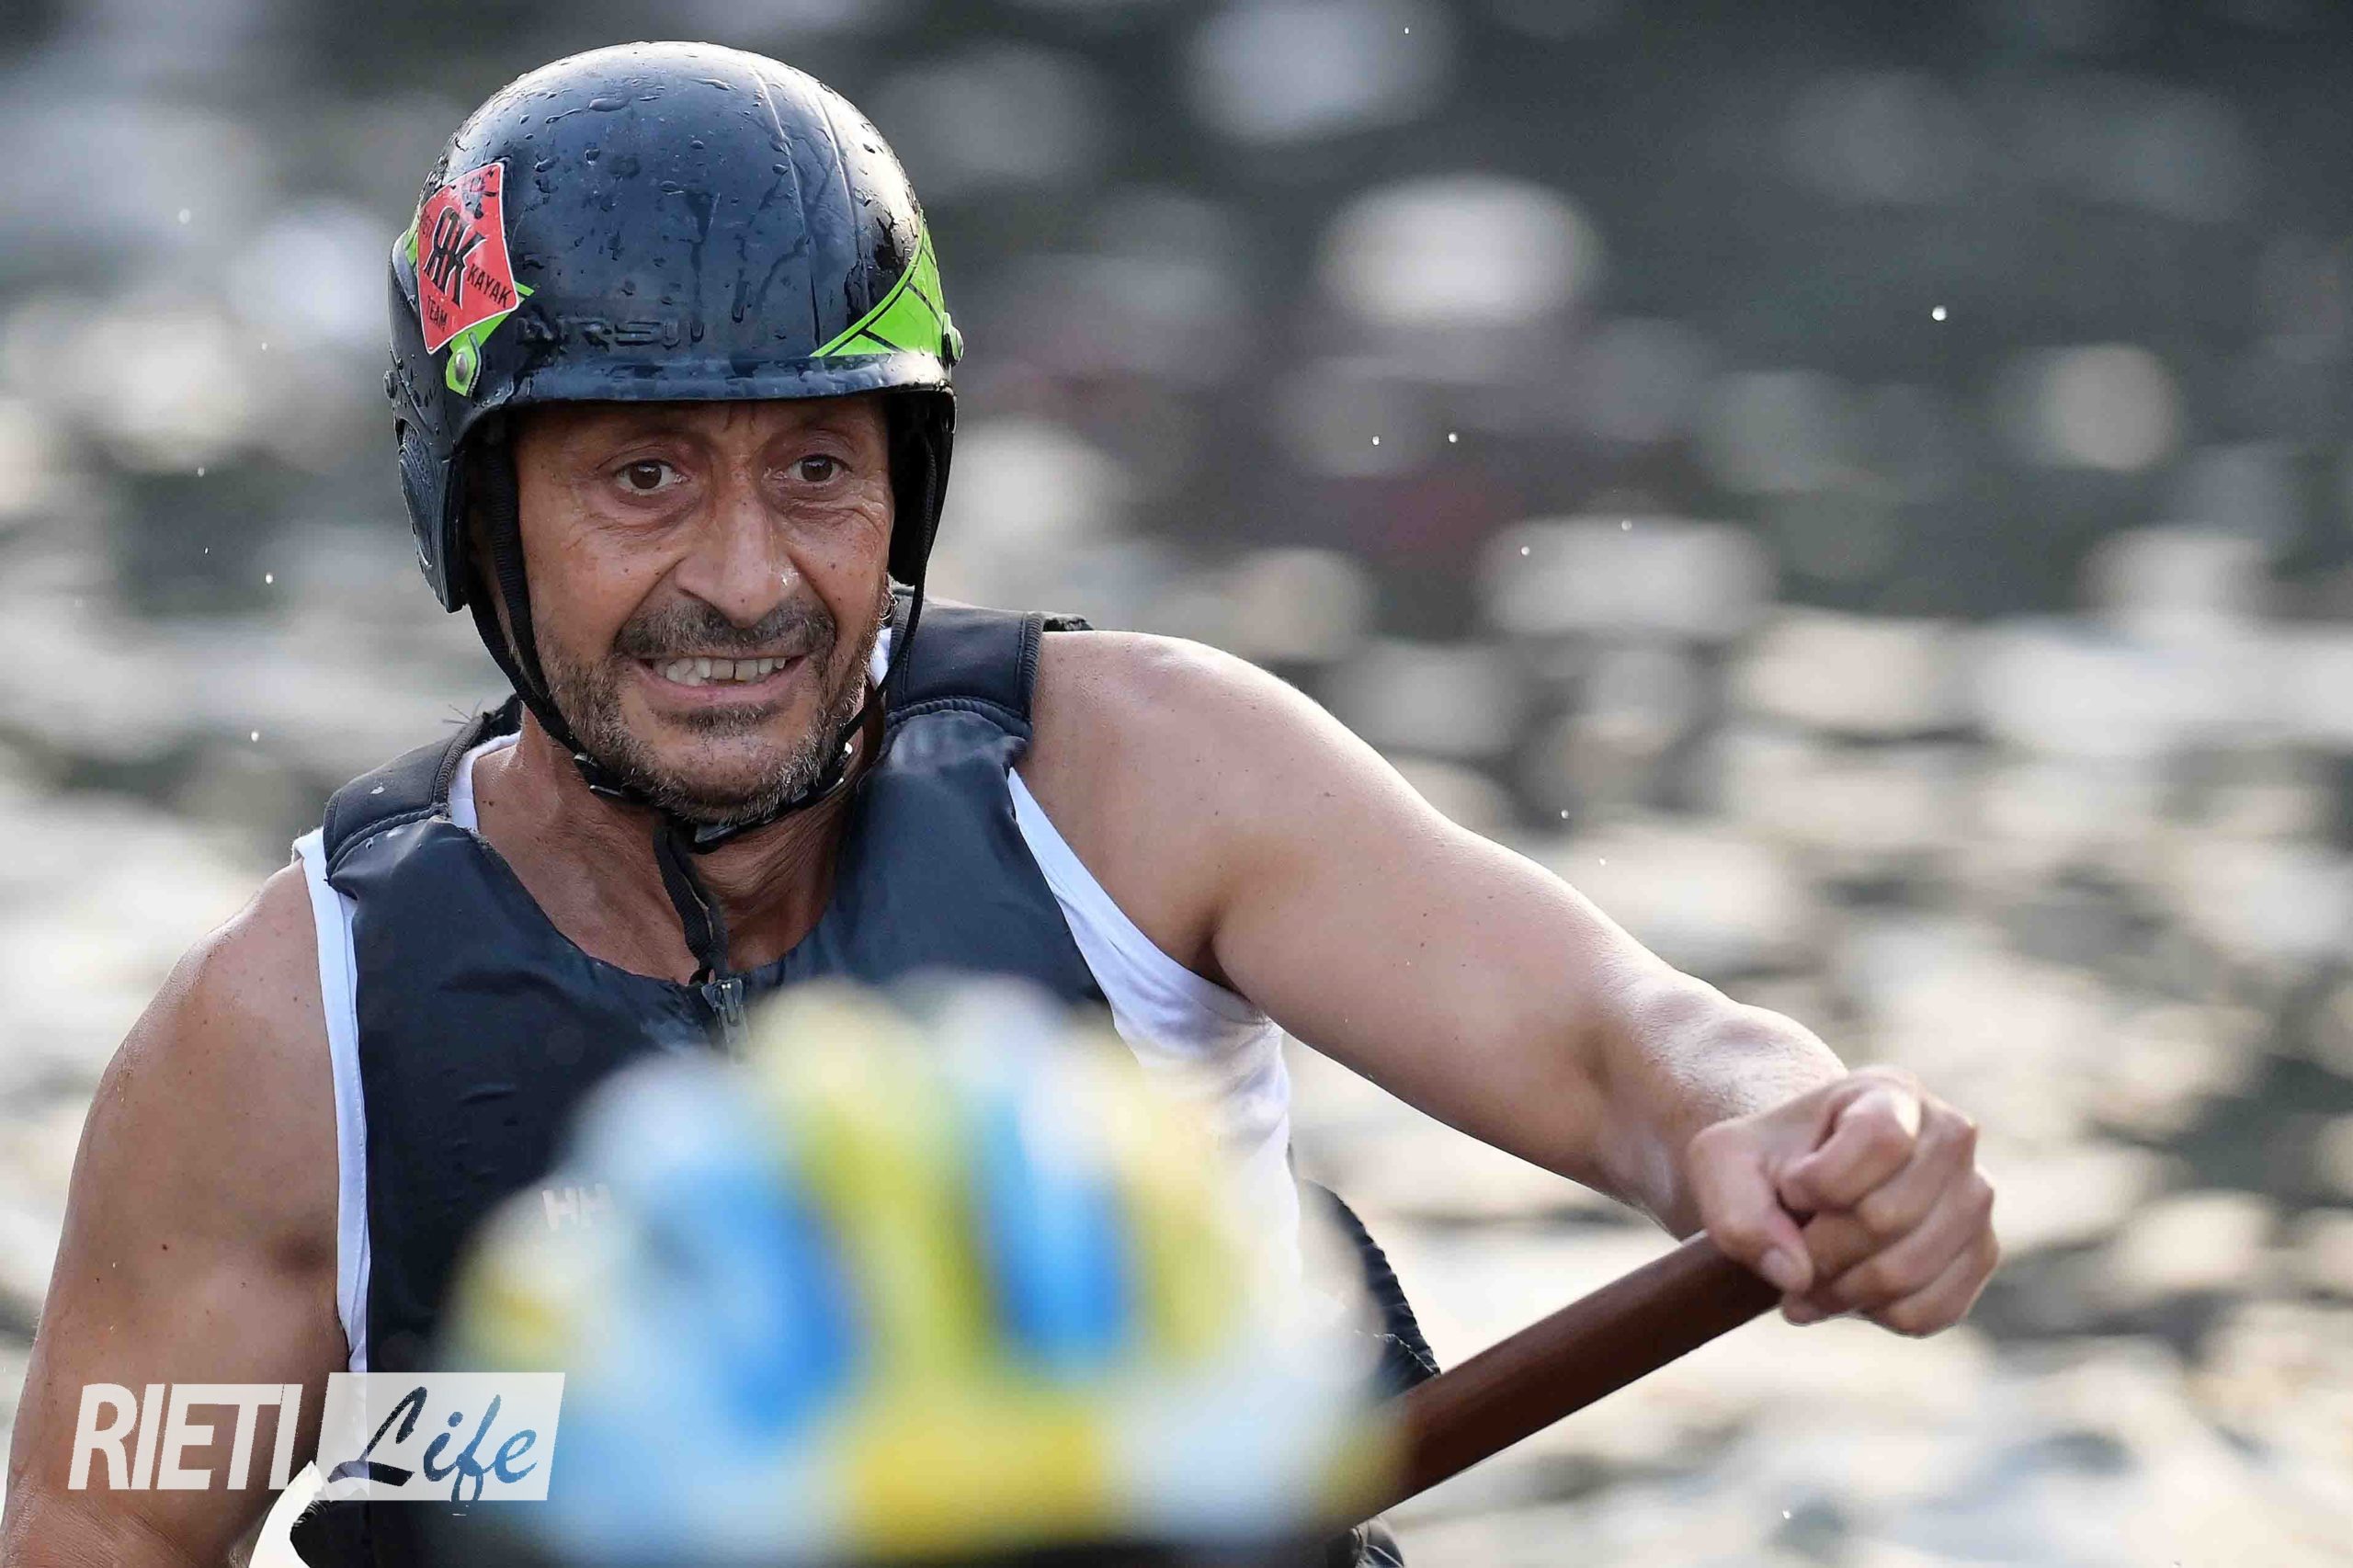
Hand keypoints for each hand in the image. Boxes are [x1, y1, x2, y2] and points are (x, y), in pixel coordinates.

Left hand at [1685, 1066, 1998, 1336]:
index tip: (1790, 1187)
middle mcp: (1950, 1135)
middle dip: (1819, 1252)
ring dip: (1840, 1292)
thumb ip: (1736, 1212)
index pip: (1880, 1141)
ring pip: (1908, 1270)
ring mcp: (1974, 1196)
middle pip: (1887, 1216)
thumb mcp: (1721, 1166)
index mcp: (1889, 1092)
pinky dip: (1876, 1316)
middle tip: (1784, 1257)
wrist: (1802, 1185)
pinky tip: (1845, 1295)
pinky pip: (1932, 1310)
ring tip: (1804, 1285)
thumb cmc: (1765, 1163)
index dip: (1823, 1181)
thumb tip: (1797, 1274)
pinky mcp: (1980, 1253)